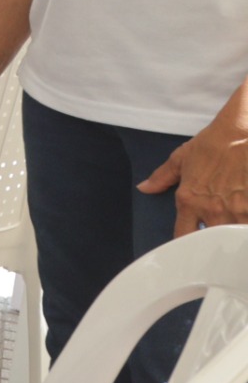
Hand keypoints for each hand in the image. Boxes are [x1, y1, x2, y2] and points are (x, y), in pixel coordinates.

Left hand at [138, 107, 247, 235]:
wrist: (242, 133)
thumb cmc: (212, 144)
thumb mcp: (182, 158)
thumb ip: (162, 177)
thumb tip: (144, 188)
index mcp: (190, 201)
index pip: (183, 236)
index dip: (186, 245)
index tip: (189, 249)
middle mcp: (213, 210)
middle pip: (211, 242)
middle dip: (213, 243)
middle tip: (215, 244)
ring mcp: (239, 211)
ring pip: (234, 237)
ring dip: (233, 234)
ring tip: (232, 231)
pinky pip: (247, 229)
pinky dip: (245, 227)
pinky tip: (242, 222)